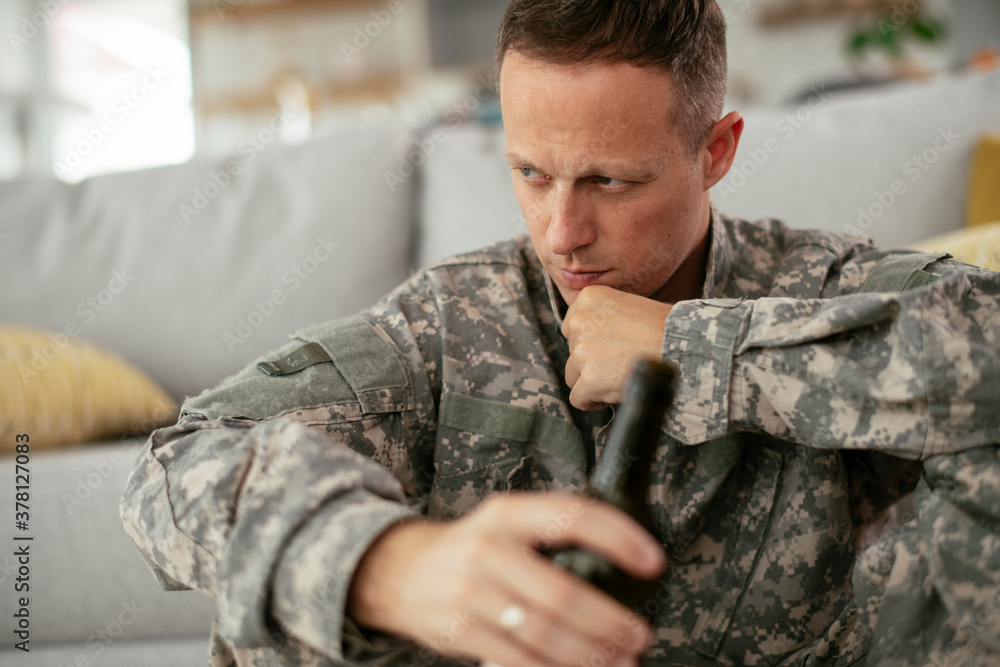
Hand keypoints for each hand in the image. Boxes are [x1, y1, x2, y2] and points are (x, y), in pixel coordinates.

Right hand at [347, 493, 665, 666]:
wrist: (399, 572)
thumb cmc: (469, 548)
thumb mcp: (504, 521)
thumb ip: (551, 536)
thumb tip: (621, 562)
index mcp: (507, 514)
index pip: (572, 516)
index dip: (619, 537)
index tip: (652, 561)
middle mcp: (488, 549)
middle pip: (563, 593)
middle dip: (610, 621)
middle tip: (639, 634)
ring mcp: (470, 594)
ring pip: (544, 634)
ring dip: (591, 655)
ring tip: (621, 661)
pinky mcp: (460, 633)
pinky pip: (519, 661)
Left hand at [562, 285, 671, 409]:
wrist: (681, 346)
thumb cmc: (664, 327)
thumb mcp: (629, 305)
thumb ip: (604, 317)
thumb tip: (593, 339)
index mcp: (589, 298)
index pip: (573, 328)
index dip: (590, 342)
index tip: (609, 349)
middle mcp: (579, 321)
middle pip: (572, 351)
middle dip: (591, 362)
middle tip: (619, 364)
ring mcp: (581, 351)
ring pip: (573, 376)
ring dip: (592, 382)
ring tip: (618, 379)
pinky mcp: (588, 379)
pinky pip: (577, 399)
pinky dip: (593, 402)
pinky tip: (612, 394)